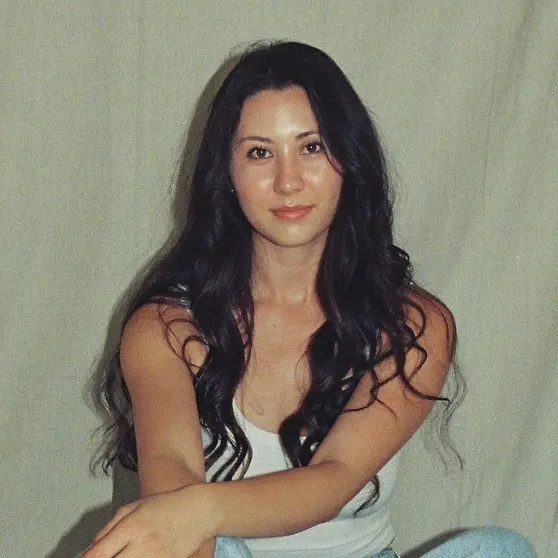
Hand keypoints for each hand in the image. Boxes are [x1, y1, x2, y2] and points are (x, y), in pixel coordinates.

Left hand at [83, 485, 213, 556]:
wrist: (199, 511)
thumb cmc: (167, 506)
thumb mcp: (134, 507)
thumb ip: (108, 528)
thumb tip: (90, 551)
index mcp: (131, 526)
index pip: (97, 555)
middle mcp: (141, 545)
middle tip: (108, 557)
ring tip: (127, 554)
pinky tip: (137, 556)